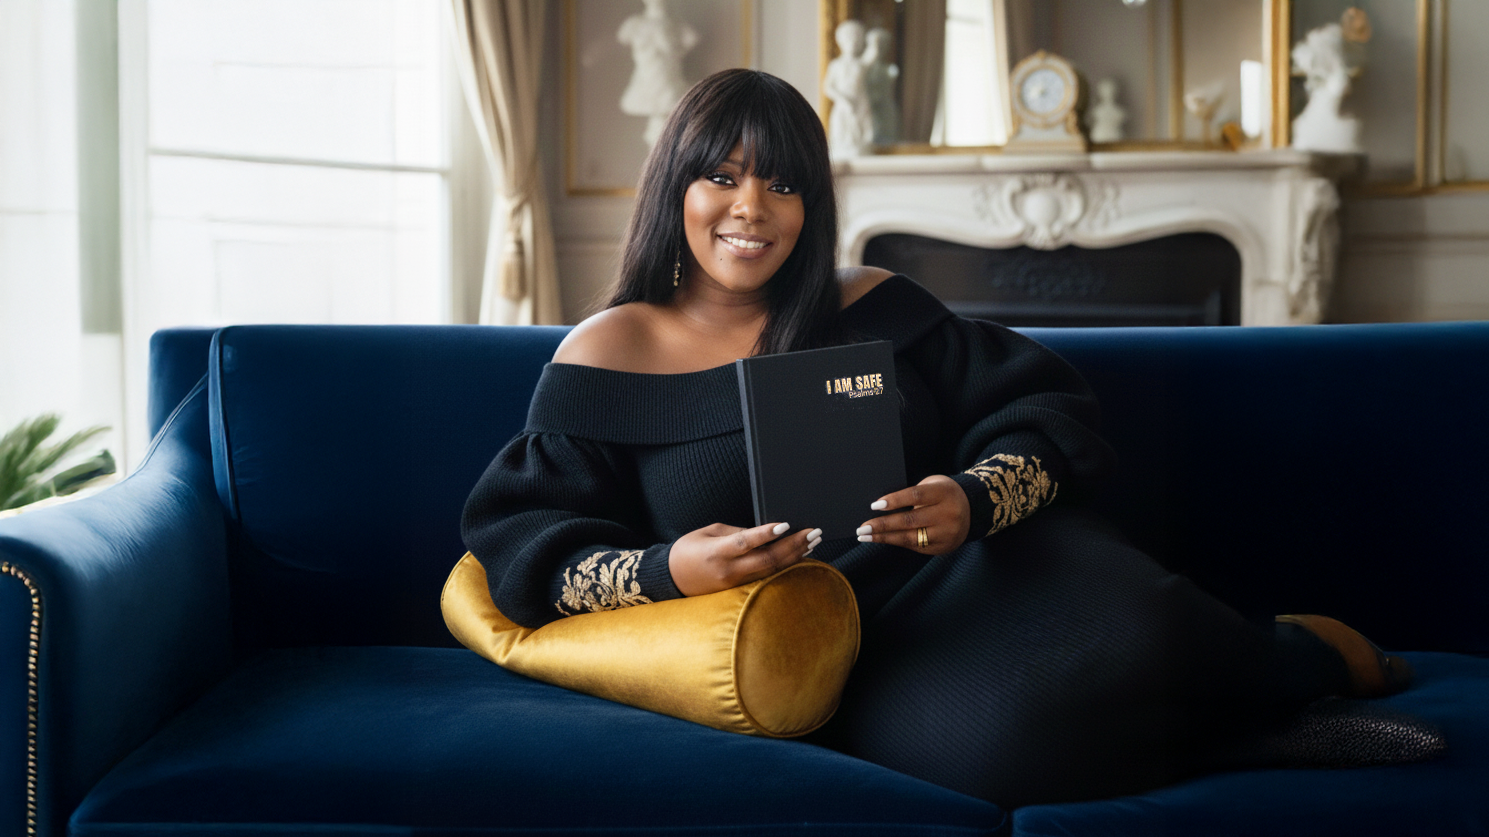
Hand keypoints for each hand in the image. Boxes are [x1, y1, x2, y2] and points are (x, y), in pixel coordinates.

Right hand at [669, 522, 822, 596]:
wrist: (671, 579)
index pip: (744, 542)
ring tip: (812, 542)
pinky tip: (798, 557)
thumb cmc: (688, 550)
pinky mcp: (738, 592)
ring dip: (794, 556)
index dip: (765, 534)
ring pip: (770, 571)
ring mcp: (735, 584)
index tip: (785, 524)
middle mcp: (728, 571)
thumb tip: (765, 532)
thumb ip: (736, 532)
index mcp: (717, 552)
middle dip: (793, 545)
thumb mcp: (708, 532)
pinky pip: (766, 578)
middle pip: (766, 559)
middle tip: (813, 533)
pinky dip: (784, 566)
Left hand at [855, 475, 969, 555]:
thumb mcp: (933, 485)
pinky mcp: (942, 547)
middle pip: (910, 520)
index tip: (874, 505)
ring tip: (864, 536)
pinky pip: (915, 547)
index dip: (894, 500)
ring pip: (910, 538)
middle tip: (862, 527)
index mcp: (944, 493)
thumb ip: (913, 494)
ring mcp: (946, 533)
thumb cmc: (943, 493)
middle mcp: (947, 514)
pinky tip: (881, 539)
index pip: (916, 496)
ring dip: (884, 537)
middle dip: (882, 525)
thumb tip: (881, 505)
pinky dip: (896, 542)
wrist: (973, 510)